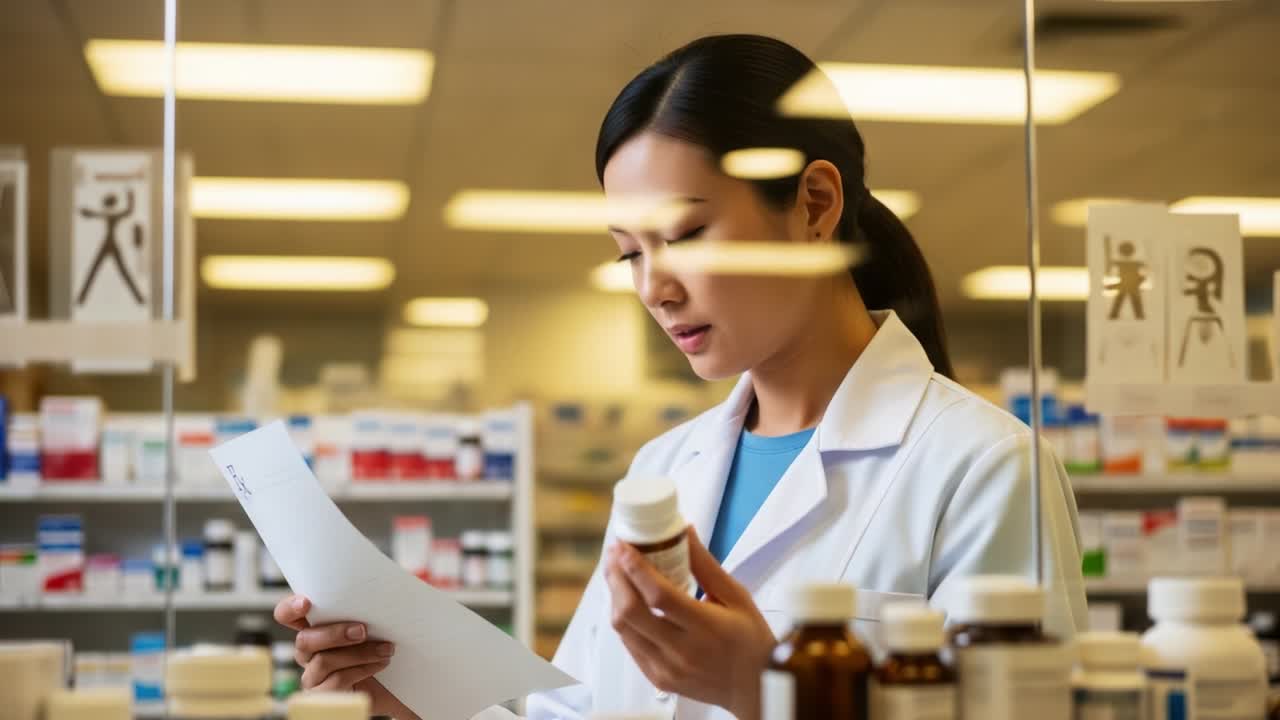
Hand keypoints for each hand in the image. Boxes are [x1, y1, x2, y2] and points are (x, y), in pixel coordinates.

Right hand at [274, 595, 420, 719]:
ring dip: (360, 652)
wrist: (392, 683)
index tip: (306, 603)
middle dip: (335, 633)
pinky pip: (336, 681)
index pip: (287, 615)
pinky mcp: (323, 695)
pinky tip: (380, 664)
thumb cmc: (378, 647)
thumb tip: (397, 582)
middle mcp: (307, 652)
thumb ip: (370, 607)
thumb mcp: (374, 624)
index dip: (290, 608)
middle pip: (305, 639)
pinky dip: (362, 670)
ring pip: (324, 660)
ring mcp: (312, 676)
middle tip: (363, 630)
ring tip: (386, 649)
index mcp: (313, 628)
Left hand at [604, 529, 774, 719]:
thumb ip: (706, 565)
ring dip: (615, 597)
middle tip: (615, 555)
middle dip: (616, 579)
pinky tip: (627, 601)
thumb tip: (684, 532)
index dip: (636, 569)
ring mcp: (667, 669)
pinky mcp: (658, 679)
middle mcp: (682, 652)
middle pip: (631, 613)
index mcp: (706, 628)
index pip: (659, 596)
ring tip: (617, 573)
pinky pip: (629, 646)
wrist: (755, 688)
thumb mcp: (736, 597)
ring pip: (624, 630)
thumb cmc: (750, 641)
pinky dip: (624, 620)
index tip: (624, 548)